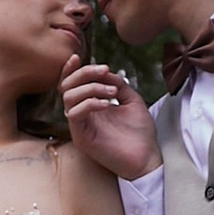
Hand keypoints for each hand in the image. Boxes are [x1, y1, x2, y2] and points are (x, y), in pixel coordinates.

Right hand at [60, 56, 159, 181]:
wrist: (147, 157)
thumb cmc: (140, 132)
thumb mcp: (131, 100)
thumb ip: (118, 84)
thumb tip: (106, 72)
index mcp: (90, 105)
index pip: (70, 84)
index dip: (69, 69)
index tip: (78, 57)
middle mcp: (82, 114)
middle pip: (66, 86)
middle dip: (84, 73)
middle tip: (104, 71)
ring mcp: (80, 126)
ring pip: (68, 98)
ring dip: (90, 88)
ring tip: (112, 92)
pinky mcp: (81, 137)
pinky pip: (74, 114)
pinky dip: (89, 103)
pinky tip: (106, 104)